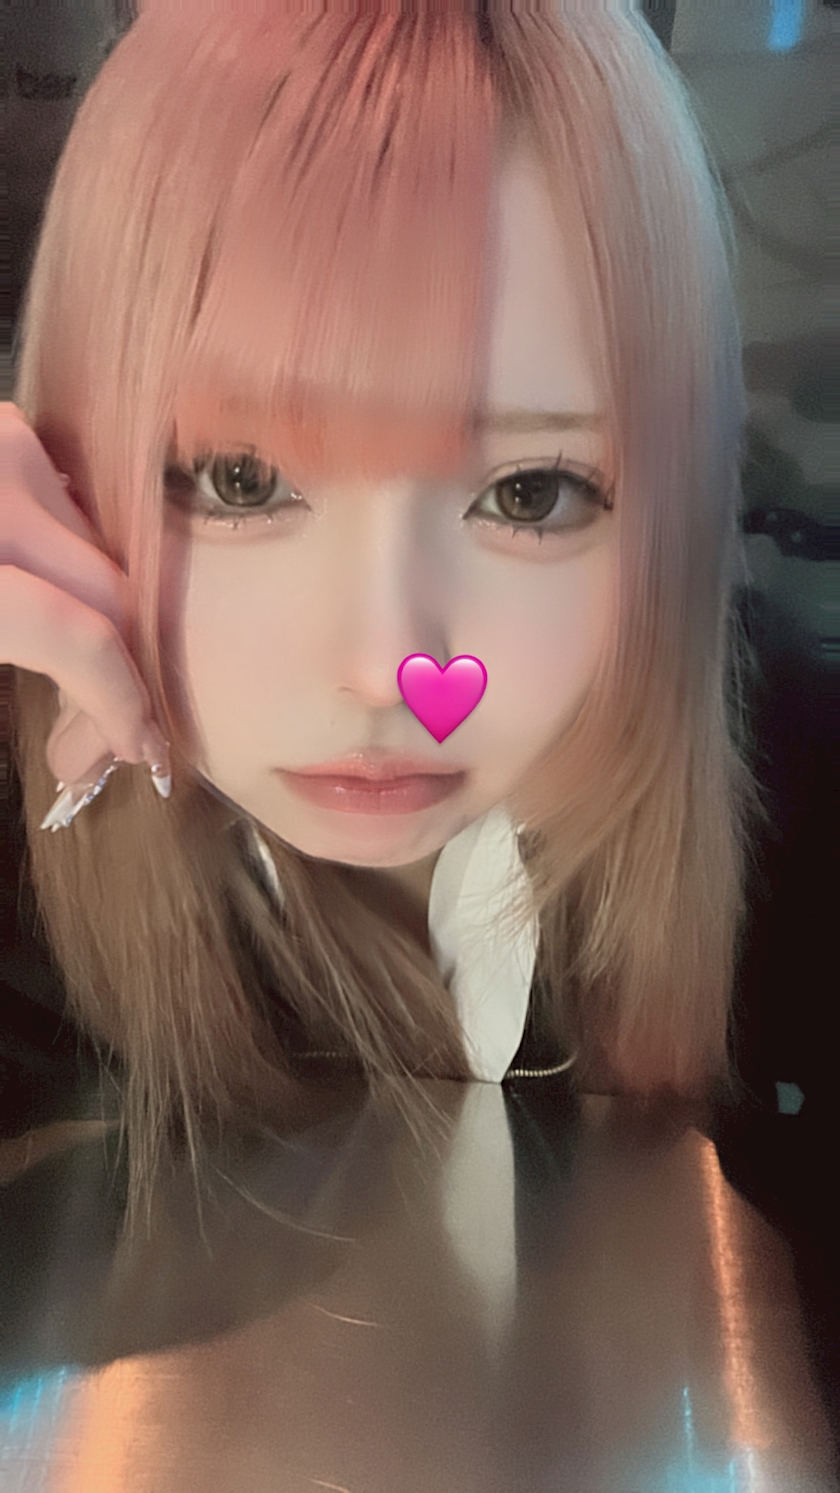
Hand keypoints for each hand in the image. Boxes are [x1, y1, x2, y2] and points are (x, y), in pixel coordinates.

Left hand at [0, 403, 169, 819]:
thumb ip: (7, 681)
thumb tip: (75, 749)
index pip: (80, 638)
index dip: (119, 708)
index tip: (136, 757)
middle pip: (107, 593)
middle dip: (117, 677)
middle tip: (91, 746)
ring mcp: (4, 445)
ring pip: (94, 552)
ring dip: (94, 624)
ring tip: (63, 685)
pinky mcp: (5, 431)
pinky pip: (65, 518)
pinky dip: (65, 576)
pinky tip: (42, 618)